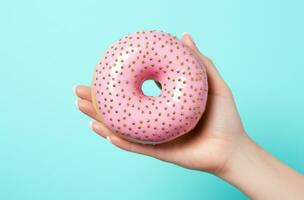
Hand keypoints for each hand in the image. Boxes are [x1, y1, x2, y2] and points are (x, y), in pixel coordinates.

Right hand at [74, 33, 247, 173]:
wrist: (232, 148)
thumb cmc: (225, 117)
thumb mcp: (213, 84)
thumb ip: (199, 62)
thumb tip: (184, 36)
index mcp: (162, 103)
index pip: (134, 91)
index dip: (116, 83)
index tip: (100, 72)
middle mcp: (152, 119)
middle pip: (120, 109)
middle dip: (97, 101)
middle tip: (78, 90)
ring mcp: (153, 136)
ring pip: (121, 127)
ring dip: (100, 119)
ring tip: (81, 108)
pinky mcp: (158, 152)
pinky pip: (136, 146)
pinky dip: (120, 141)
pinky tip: (105, 132)